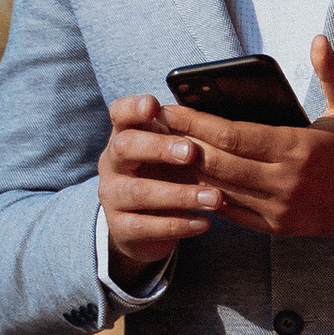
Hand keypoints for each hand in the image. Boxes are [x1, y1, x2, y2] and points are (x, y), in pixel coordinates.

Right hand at [99, 96, 217, 266]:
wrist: (145, 227)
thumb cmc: (165, 177)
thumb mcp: (172, 154)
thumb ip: (185, 137)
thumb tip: (221, 127)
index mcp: (125, 136)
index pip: (120, 113)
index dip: (133, 108)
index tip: (153, 105)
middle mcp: (113, 163)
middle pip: (125, 147)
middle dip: (159, 148)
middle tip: (192, 152)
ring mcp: (112, 196)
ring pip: (139, 192)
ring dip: (180, 194)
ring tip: (215, 198)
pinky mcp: (121, 228)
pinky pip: (146, 227)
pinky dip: (178, 225)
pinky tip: (205, 223)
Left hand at [131, 39, 333, 248]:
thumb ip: (330, 72)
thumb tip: (317, 38)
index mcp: (300, 149)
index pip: (234, 136)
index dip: (196, 123)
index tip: (169, 110)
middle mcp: (287, 183)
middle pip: (219, 164)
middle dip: (181, 144)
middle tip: (153, 128)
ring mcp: (282, 209)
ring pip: (221, 190)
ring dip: (188, 172)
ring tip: (161, 153)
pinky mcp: (280, 226)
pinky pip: (234, 212)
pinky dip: (209, 196)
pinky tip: (189, 181)